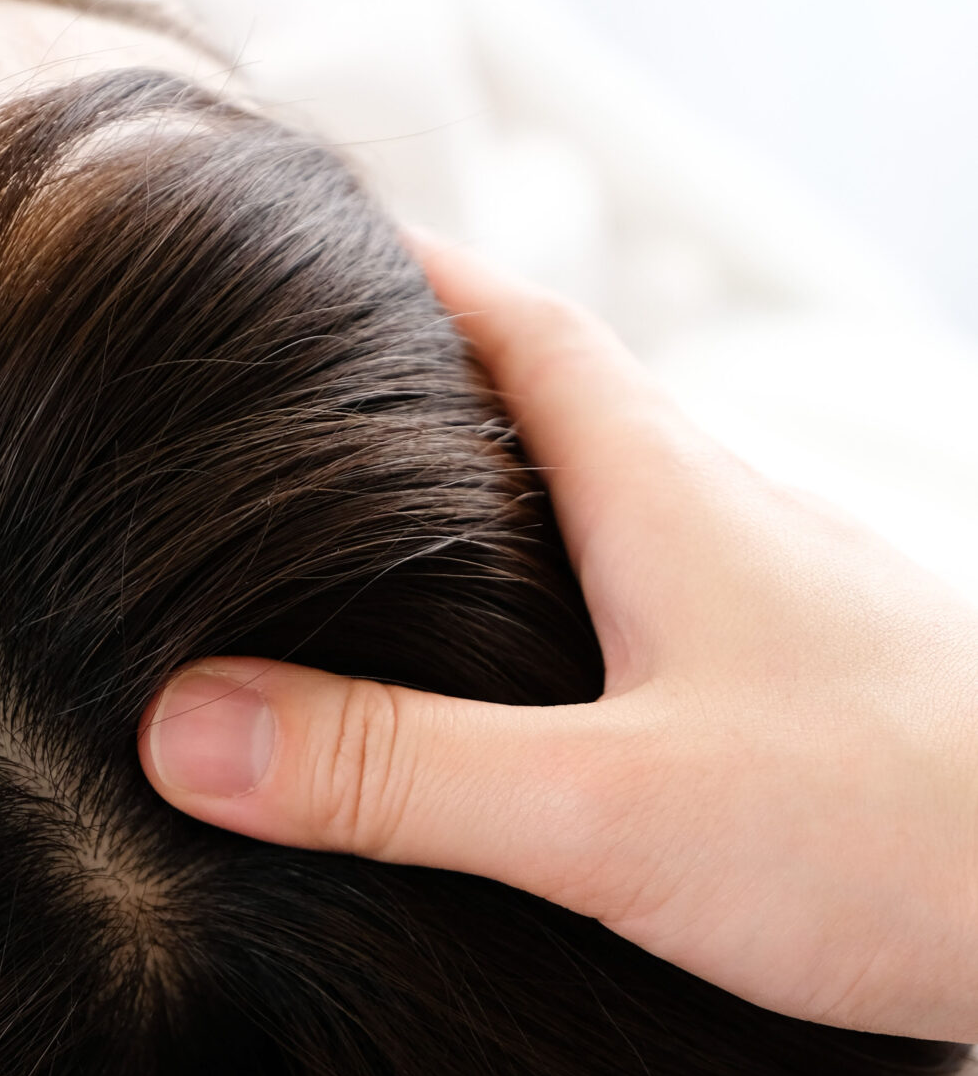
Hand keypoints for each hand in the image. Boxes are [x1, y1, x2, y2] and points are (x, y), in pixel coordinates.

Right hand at [141, 234, 977, 1042]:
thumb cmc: (894, 832)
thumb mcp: (606, 812)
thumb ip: (396, 772)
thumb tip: (182, 730)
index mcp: (666, 491)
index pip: (511, 324)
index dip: (399, 272)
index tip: (288, 243)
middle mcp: (729, 522)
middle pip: (554, 410)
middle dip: (419, 401)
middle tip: (284, 423)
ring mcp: (781, 609)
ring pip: (612, 522)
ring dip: (498, 525)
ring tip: (370, 578)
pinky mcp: (815, 701)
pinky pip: (659, 622)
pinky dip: (570, 631)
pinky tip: (532, 722)